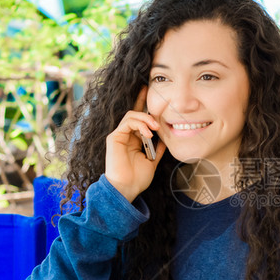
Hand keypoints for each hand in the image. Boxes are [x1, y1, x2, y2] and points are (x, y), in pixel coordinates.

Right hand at [105, 87, 166, 202]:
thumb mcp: (153, 161)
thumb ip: (157, 149)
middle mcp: (125, 135)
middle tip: (159, 117)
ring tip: (154, 128)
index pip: (139, 118)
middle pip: (134, 112)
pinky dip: (139, 124)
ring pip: (131, 115)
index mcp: (134, 139)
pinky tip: (147, 133)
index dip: (143, 104)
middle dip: (146, 108)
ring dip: (145, 118)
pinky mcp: (114, 137)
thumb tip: (165, 138)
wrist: (127, 188)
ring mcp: (119, 135)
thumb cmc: (138, 178)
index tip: (150, 91)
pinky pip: (127, 122)